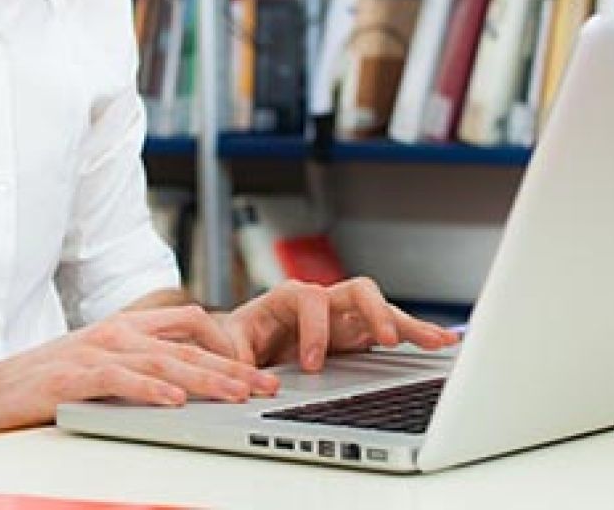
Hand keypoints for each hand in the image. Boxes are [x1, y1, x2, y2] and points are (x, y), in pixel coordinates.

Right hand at [0, 306, 279, 437]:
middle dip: (231, 366)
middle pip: (187, 345)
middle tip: (265, 385)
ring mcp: (97, 351)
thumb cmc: (51, 376)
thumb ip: (142, 359)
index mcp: (128, 325)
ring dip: (205, 379)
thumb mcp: (104, 359)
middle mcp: (118, 332)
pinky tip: (175, 402)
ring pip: (163, 362)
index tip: (250, 367)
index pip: (189, 322)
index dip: (224, 342)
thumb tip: (186, 375)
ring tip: (237, 394)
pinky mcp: (75, 376)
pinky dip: (151, 391)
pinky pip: (121, 381)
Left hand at [218, 278, 459, 371]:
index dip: (313, 329)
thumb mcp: (225, 346)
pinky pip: (390, 330)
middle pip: (356, 291)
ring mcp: (342, 317)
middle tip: (385, 340)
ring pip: (380, 309)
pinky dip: (414, 335)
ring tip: (437, 341)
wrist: (243, 344)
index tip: (311, 365)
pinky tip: (441, 342)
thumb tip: (244, 375)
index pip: (308, 299)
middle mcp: (321, 302)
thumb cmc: (235, 340)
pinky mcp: (356, 335)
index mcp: (286, 299)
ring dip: (407, 324)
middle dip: (374, 312)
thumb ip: (231, 355)